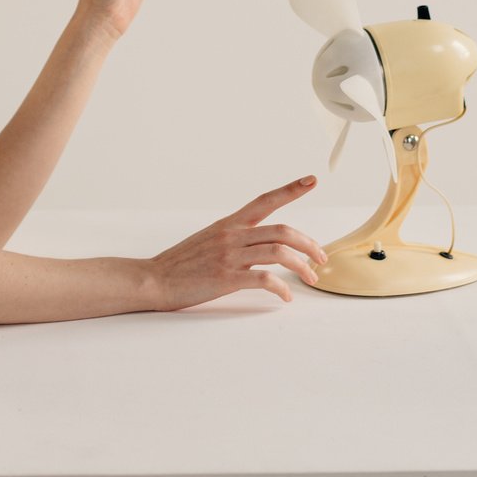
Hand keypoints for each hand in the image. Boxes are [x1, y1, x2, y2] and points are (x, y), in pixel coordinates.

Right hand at [144, 176, 328, 308]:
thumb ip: (234, 237)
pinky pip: (264, 279)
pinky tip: (286, 296)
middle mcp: (232, 235)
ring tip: (310, 278)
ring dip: (301, 266)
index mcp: (229, 224)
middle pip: (282, 230)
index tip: (312, 180)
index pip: (265, 200)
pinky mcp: (226, 277)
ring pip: (278, 252)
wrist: (155, 278)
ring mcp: (229, 256)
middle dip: (309, 243)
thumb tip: (258, 242)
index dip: (290, 189)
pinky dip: (281, 287)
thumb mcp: (209, 239)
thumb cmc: (181, 263)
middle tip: (320, 258)